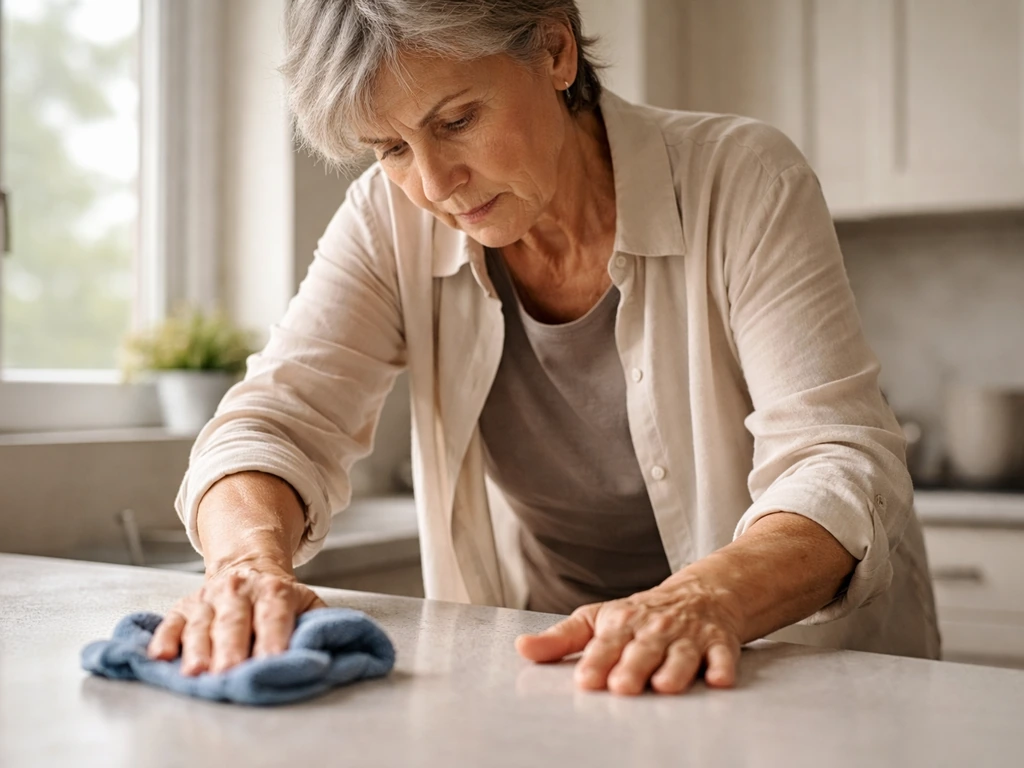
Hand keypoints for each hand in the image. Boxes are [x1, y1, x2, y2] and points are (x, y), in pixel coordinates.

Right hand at [146, 558, 326, 675]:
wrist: (246, 566)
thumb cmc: (277, 598)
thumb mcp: (304, 600)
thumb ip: (317, 621)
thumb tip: (331, 647)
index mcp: (273, 590)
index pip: (274, 615)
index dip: (273, 637)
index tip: (273, 660)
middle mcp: (238, 591)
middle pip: (234, 622)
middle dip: (231, 649)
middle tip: (229, 674)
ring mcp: (208, 599)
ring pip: (200, 625)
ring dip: (197, 650)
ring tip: (196, 674)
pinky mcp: (183, 608)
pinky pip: (170, 623)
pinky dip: (164, 639)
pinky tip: (161, 657)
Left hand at [515, 574, 742, 694]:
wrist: (700, 594)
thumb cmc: (640, 616)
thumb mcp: (597, 620)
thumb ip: (561, 640)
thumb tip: (522, 649)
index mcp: (621, 622)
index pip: (606, 643)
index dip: (596, 661)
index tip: (586, 680)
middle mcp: (654, 628)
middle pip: (642, 649)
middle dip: (633, 667)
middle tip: (622, 687)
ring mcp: (687, 635)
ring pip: (681, 653)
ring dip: (675, 669)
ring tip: (665, 686)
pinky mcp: (718, 642)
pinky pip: (722, 655)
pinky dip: (722, 666)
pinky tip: (719, 679)